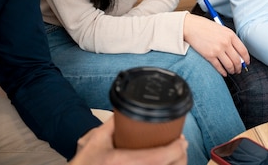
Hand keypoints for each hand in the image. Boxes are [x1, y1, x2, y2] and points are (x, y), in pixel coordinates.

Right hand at [72, 118, 187, 164]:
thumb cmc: (85, 162)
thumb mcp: (97, 139)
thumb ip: (114, 123)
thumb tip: (128, 109)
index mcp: (122, 162)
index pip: (159, 157)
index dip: (176, 149)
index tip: (181, 140)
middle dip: (179, 157)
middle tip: (181, 146)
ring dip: (175, 164)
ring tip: (175, 155)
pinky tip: (166, 164)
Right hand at [183, 13, 249, 75]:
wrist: (191, 26)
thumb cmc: (205, 26)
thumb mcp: (222, 29)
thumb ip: (230, 39)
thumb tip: (237, 53)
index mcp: (230, 35)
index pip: (243, 50)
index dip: (246, 59)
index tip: (246, 63)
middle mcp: (225, 43)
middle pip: (237, 60)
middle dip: (239, 67)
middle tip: (238, 70)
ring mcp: (217, 50)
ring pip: (229, 65)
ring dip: (232, 70)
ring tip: (232, 72)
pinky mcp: (209, 56)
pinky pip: (219, 67)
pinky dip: (223, 72)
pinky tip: (224, 73)